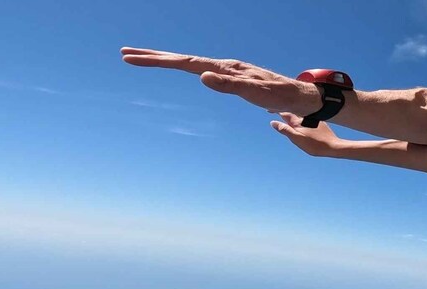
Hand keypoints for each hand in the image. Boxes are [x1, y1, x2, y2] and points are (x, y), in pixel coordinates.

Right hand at [120, 47, 322, 115]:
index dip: (157, 60)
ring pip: (191, 63)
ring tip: (145, 59)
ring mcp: (228, 71)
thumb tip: (201, 75)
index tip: (132, 58)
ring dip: (167, 60)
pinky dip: (186, 68)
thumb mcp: (256, 93)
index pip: (184, 62)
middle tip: (125, 53)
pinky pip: (202, 71)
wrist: (301, 97)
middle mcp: (224, 66)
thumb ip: (230, 85)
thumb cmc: (281, 96)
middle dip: (154, 56)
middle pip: (183, 59)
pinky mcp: (234, 78)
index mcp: (225, 68)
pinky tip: (186, 70)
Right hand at [271, 112, 345, 156]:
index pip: (283, 112)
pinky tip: (300, 119)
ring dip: (291, 112)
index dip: (275, 109)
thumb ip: (285, 130)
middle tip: (274, 109)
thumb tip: (273, 122)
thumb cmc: (315, 144)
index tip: (268, 108)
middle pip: (291, 110)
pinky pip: (306, 116)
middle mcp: (305, 117)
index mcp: (298, 120)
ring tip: (285, 113)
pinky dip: (299, 116)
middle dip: (283, 109)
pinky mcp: (319, 122)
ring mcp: (312, 119)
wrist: (333, 146)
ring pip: (299, 113)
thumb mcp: (297, 139)